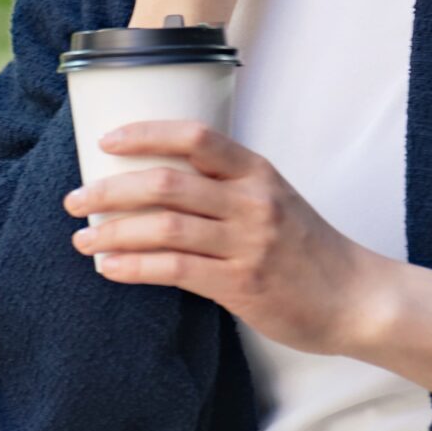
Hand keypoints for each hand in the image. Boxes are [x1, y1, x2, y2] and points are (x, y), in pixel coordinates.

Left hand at [61, 119, 385, 356]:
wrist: (356, 297)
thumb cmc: (309, 249)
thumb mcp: (275, 199)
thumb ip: (228, 187)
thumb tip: (159, 181)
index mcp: (257, 172)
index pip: (196, 137)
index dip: (146, 133)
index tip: (106, 140)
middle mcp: (252, 201)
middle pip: (167, 182)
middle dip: (110, 189)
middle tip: (75, 199)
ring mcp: (247, 243)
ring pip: (164, 226)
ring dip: (113, 232)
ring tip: (82, 240)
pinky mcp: (241, 284)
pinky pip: (175, 270)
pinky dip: (134, 267)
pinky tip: (109, 268)